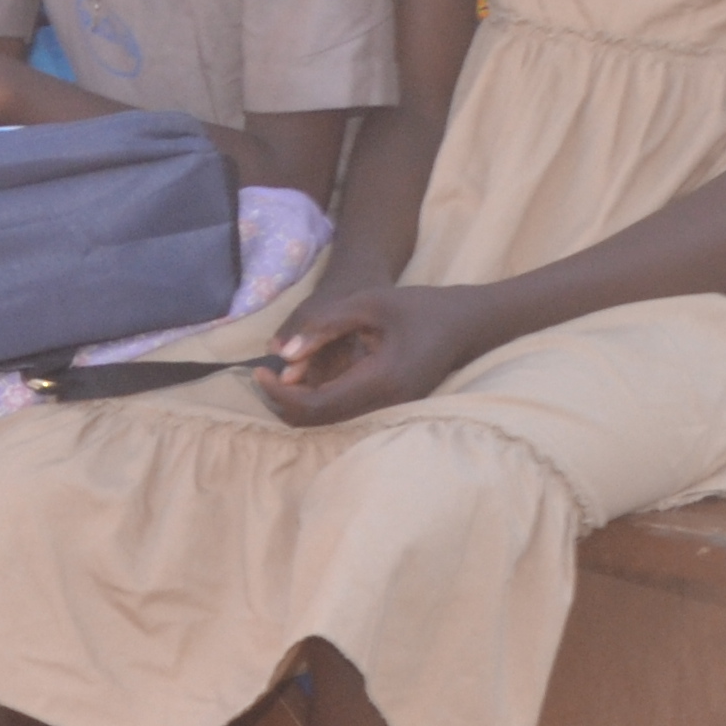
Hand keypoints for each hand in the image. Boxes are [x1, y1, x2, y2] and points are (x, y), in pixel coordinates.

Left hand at [251, 284, 489, 427]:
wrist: (466, 324)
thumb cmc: (419, 307)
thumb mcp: (368, 303)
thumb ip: (323, 326)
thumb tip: (282, 355)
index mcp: (381, 380)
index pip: (316, 405)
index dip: (280, 393)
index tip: (258, 371)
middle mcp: (387, 405)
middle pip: (319, 421)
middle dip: (284, 401)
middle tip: (262, 373)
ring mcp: (391, 412)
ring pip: (330, 422)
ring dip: (300, 401)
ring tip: (282, 372)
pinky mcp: (390, 409)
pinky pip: (345, 414)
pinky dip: (318, 400)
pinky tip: (306, 376)